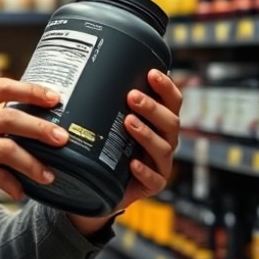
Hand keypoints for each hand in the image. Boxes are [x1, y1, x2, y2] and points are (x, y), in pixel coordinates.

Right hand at [0, 78, 70, 253]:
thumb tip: (17, 128)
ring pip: (8, 148)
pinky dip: (13, 186)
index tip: (54, 96)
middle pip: (10, 116)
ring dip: (34, 163)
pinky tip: (20, 193)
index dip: (30, 89)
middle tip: (63, 138)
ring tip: (49, 174)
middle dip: (42, 127)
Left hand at [69, 69, 181, 233]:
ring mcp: (161, 164)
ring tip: (128, 123)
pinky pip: (154, 179)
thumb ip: (108, 104)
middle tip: (131, 97)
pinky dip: (144, 171)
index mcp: (159, 123)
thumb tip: (87, 72)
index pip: (172, 102)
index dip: (166, 87)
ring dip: (146, 134)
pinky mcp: (154, 185)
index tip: (151, 73)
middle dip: (152, 108)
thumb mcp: (109, 123)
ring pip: (163, 148)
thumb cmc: (106, 148)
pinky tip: (133, 163)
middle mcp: (165, 141)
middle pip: (170, 122)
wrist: (99, 186)